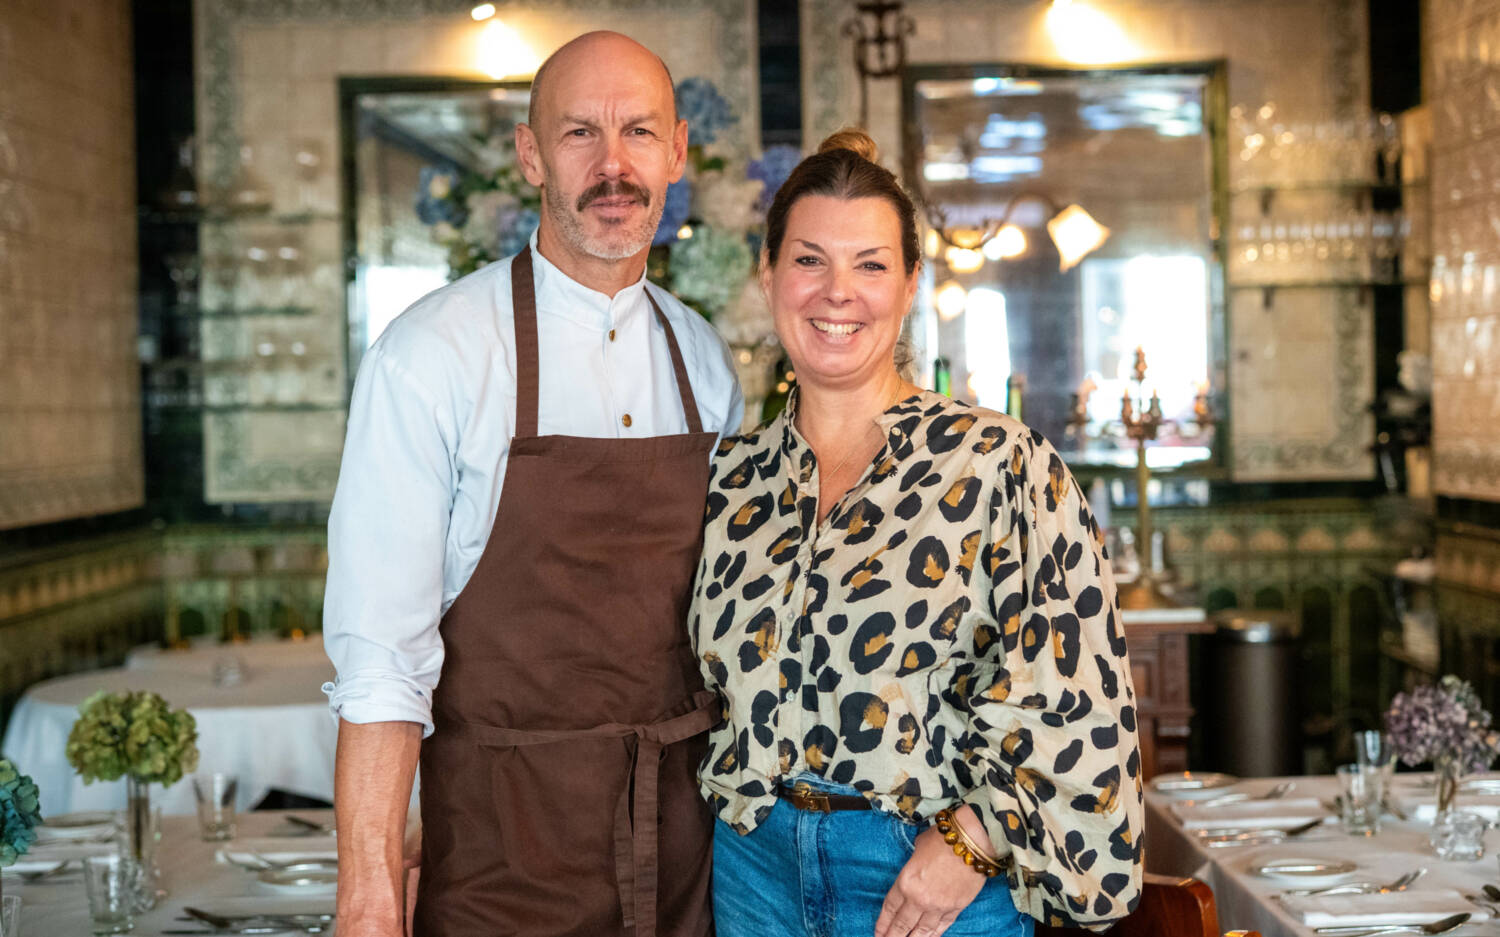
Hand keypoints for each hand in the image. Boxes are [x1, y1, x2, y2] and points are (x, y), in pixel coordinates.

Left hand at [875, 812, 989, 936]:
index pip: (890, 908)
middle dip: (893, 936)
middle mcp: (919, 898)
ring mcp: (939, 906)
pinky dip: (934, 935)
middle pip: (902, 924)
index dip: (883, 923)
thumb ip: (914, 863)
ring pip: (922, 930)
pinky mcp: (956, 908)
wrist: (972, 842)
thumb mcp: (918, 848)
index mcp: (906, 882)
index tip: (878, 932)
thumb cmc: (942, 839)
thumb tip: (916, 866)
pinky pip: (942, 926)